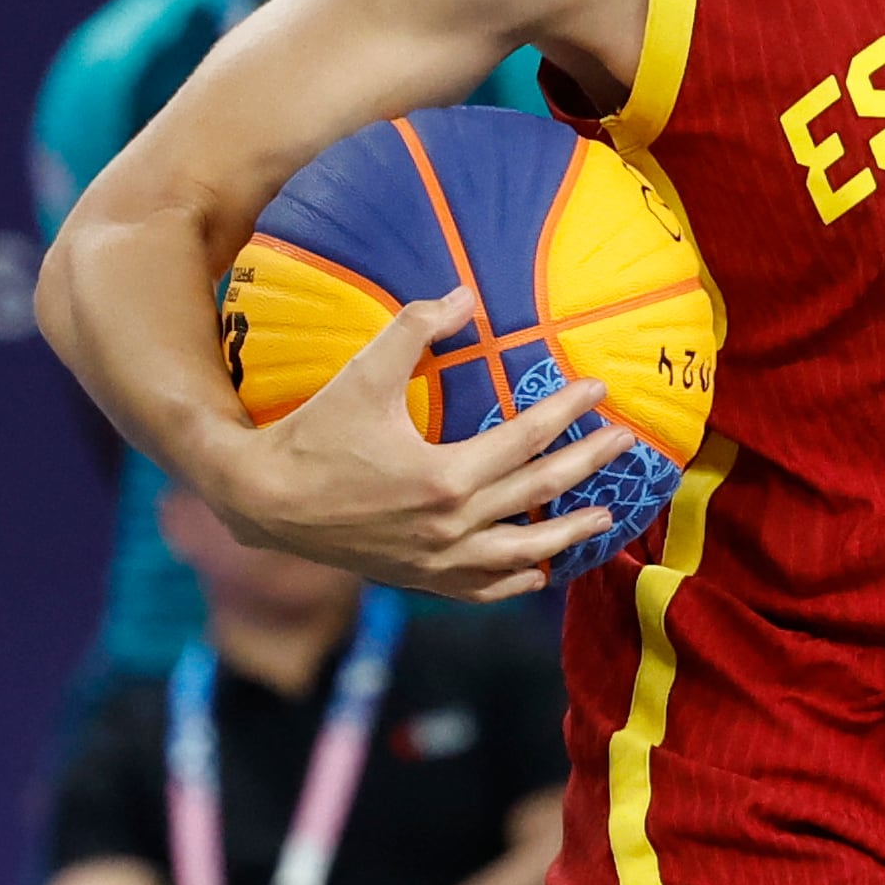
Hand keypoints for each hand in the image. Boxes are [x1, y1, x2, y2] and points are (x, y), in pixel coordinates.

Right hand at [208, 289, 631, 600]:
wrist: (261, 502)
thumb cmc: (312, 433)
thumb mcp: (364, 373)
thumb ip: (415, 329)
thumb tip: (466, 295)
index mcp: (443, 477)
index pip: (526, 439)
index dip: (566, 411)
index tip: (597, 389)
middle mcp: (448, 526)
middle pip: (538, 494)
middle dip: (587, 465)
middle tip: (624, 443)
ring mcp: (434, 561)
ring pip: (519, 554)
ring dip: (566, 535)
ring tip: (604, 518)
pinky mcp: (416, 579)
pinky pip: (478, 589)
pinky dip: (513, 583)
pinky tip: (539, 574)